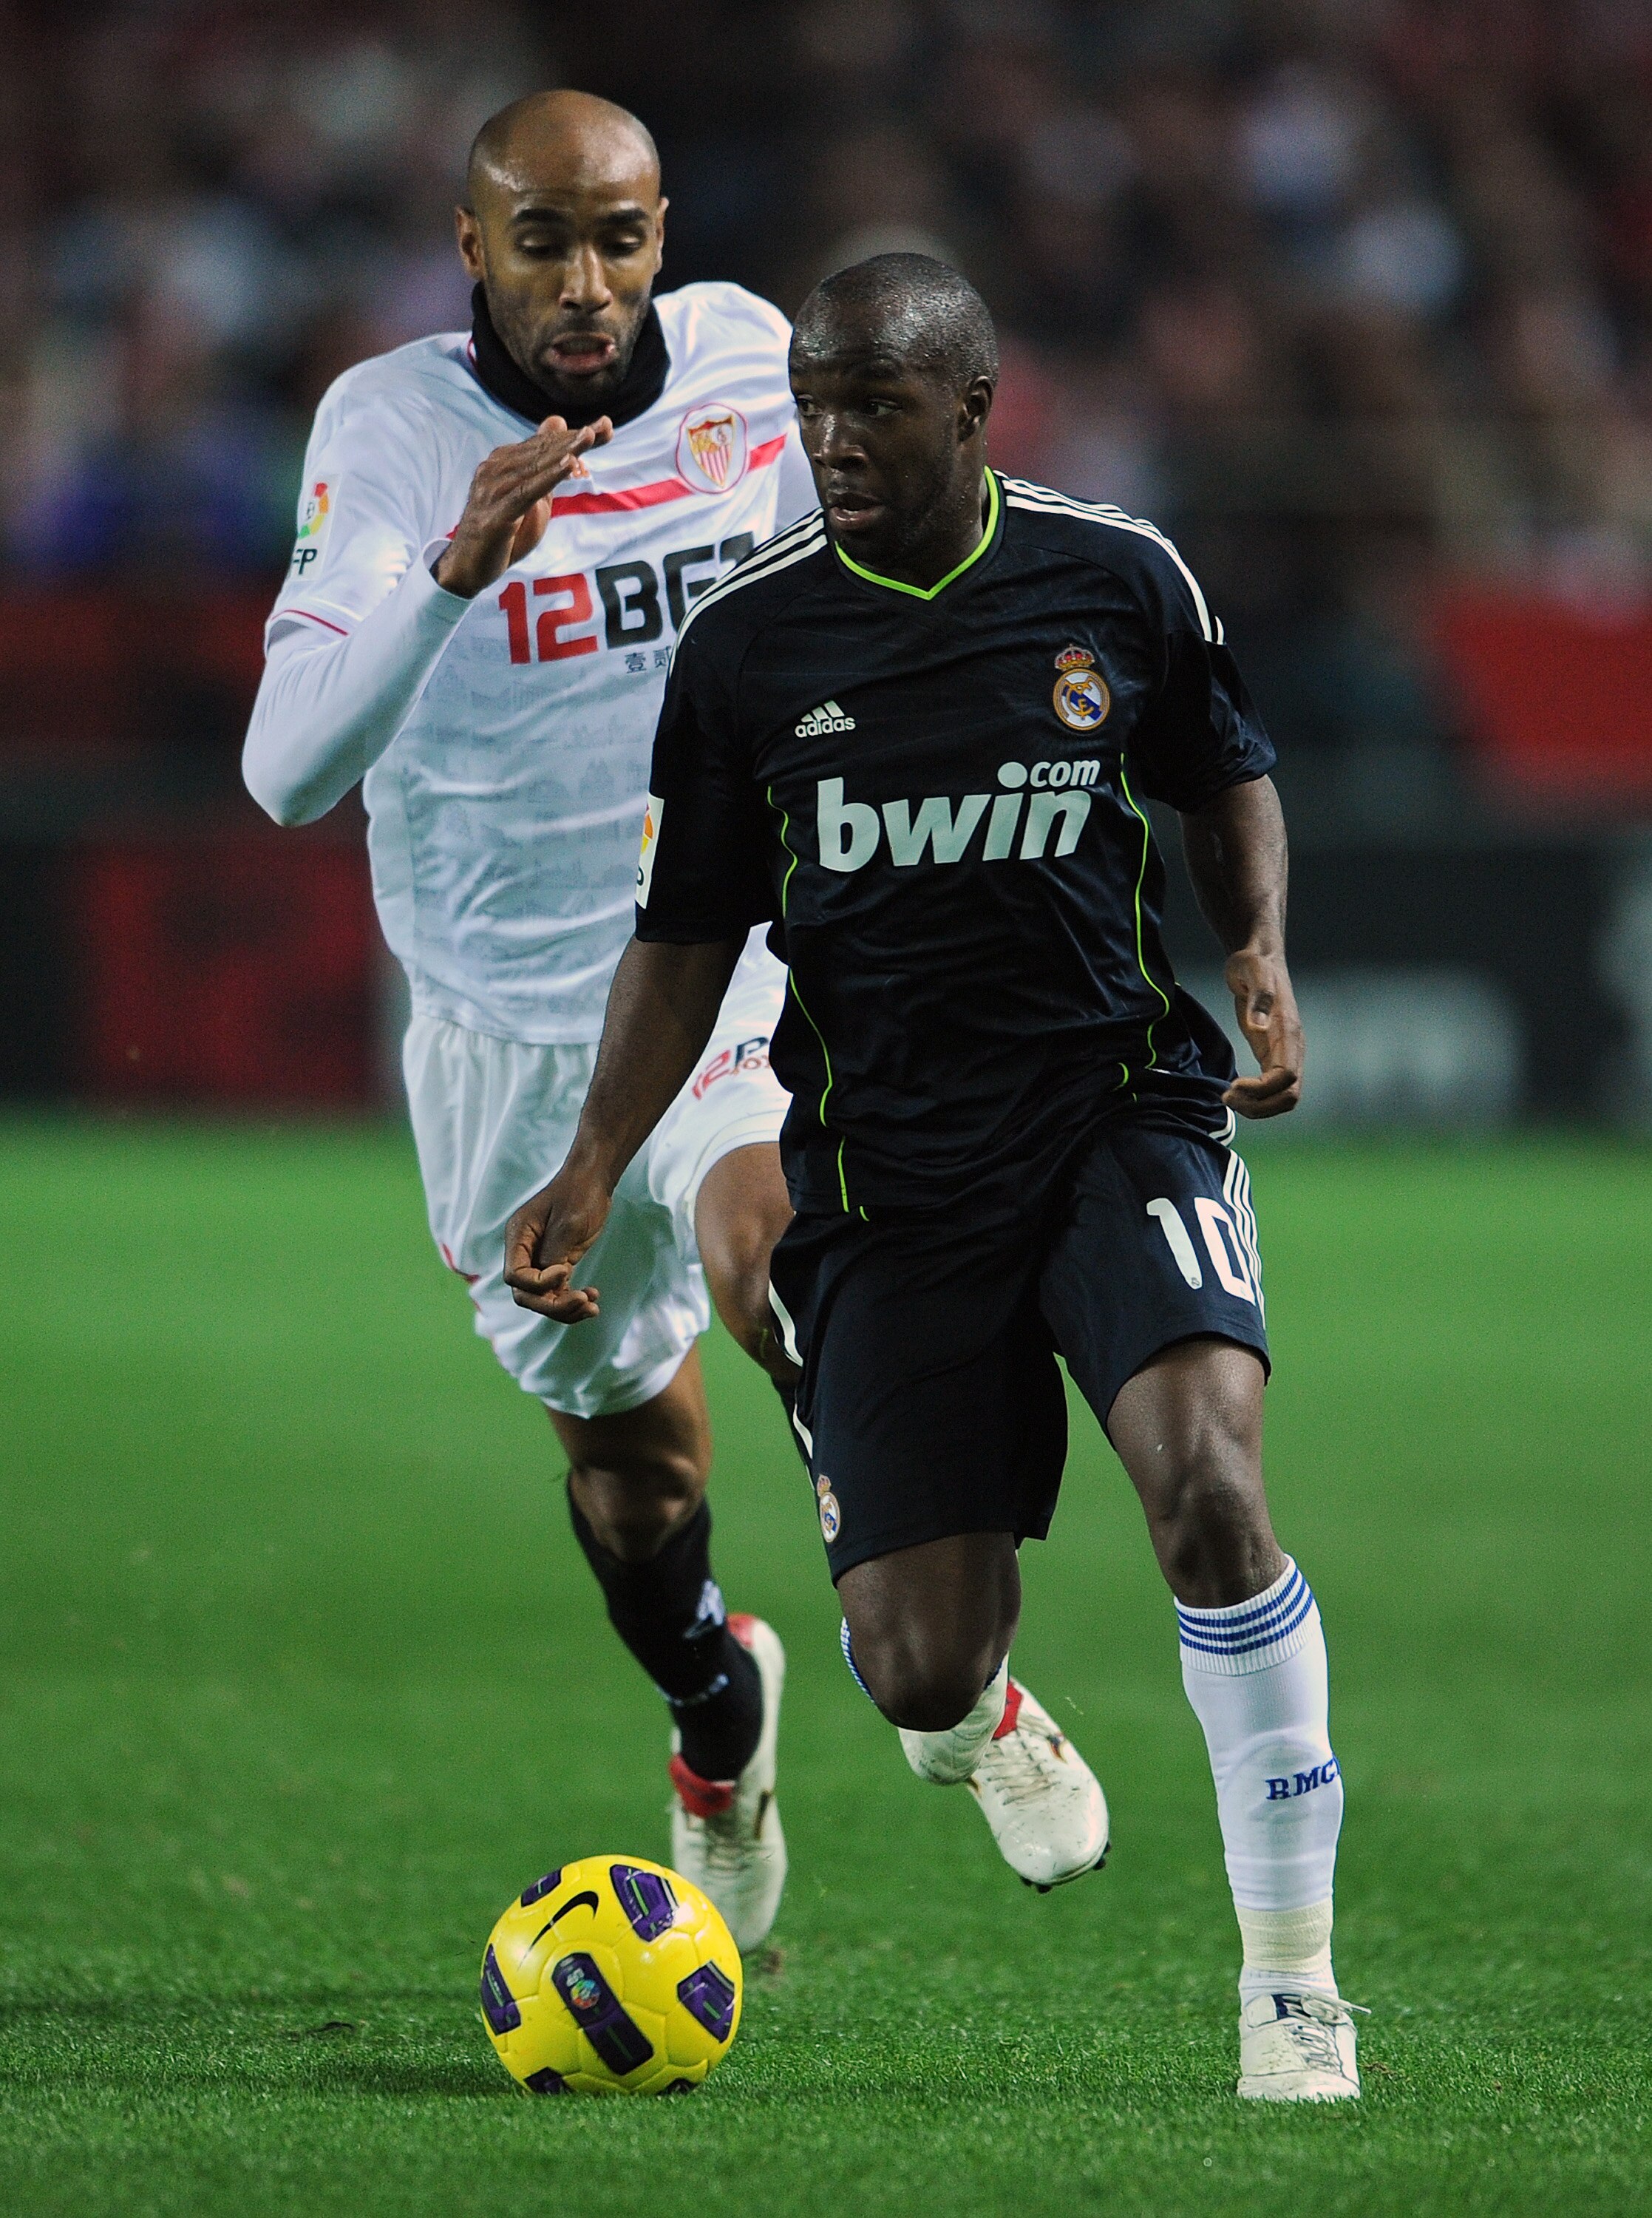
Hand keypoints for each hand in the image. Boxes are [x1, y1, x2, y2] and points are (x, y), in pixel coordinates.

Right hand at [433, 415, 612, 598]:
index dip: (575, 435)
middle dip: (576, 438)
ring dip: (565, 450)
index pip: (544, 443)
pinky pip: (527, 491)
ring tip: (589, 436)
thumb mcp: (531, 495)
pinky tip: (568, 464)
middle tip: (605, 426)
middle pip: (543, 449)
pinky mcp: (497, 513)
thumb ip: (545, 464)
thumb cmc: (504, 533)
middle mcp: (495, 469)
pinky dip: (549, 476)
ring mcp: (493, 489)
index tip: (606, 427)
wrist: (469, 566)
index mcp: (503, 462)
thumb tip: (558, 420)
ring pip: (536, 466)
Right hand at [503, 1156, 612, 1321]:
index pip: (515, 1276)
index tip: (566, 1271)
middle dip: (553, 1304)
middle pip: (526, 1294)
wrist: (593, 1180)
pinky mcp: (557, 1265)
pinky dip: (573, 1300)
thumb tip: (550, 1284)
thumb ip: (555, 1253)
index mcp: (518, 1236)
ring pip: (543, 1298)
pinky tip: (593, 1298)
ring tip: (592, 1309)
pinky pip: (558, 1292)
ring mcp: (540, 1260)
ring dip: (566, 1309)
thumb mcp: (568, 1223)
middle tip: (582, 1302)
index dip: (539, 1283)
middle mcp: (524, 1251)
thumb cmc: (578, 1193)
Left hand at [1221, 947, 1303, 1118]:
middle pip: (1290, 1095)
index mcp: (1289, 1032)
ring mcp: (1285, 1054)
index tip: (1233, 1085)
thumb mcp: (1251, 971)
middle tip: (1227, 1097)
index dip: (1262, 1089)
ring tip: (1227, 1097)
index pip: (1287, 1077)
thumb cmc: (1253, 964)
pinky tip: (1233, 1092)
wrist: (1259, 959)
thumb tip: (1257, 1025)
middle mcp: (1293, 1048)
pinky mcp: (1273, 1056)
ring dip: (1258, 1107)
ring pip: (1284, 1097)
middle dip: (1260, 1105)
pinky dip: (1256, 1099)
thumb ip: (1259, 996)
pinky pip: (1273, 1090)